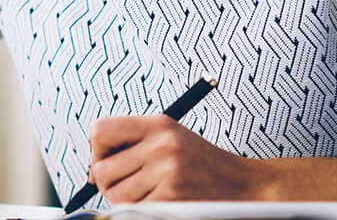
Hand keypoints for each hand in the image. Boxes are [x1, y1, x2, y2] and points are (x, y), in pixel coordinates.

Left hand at [88, 114, 259, 202]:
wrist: (244, 185)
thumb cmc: (199, 163)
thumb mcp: (168, 137)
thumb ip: (132, 143)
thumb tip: (92, 169)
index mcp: (157, 124)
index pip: (100, 130)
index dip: (97, 149)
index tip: (108, 159)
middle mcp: (161, 145)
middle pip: (101, 169)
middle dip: (108, 181)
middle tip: (127, 183)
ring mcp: (167, 173)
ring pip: (114, 195)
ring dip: (125, 200)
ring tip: (148, 193)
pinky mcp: (172, 200)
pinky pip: (134, 211)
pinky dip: (142, 211)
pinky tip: (161, 201)